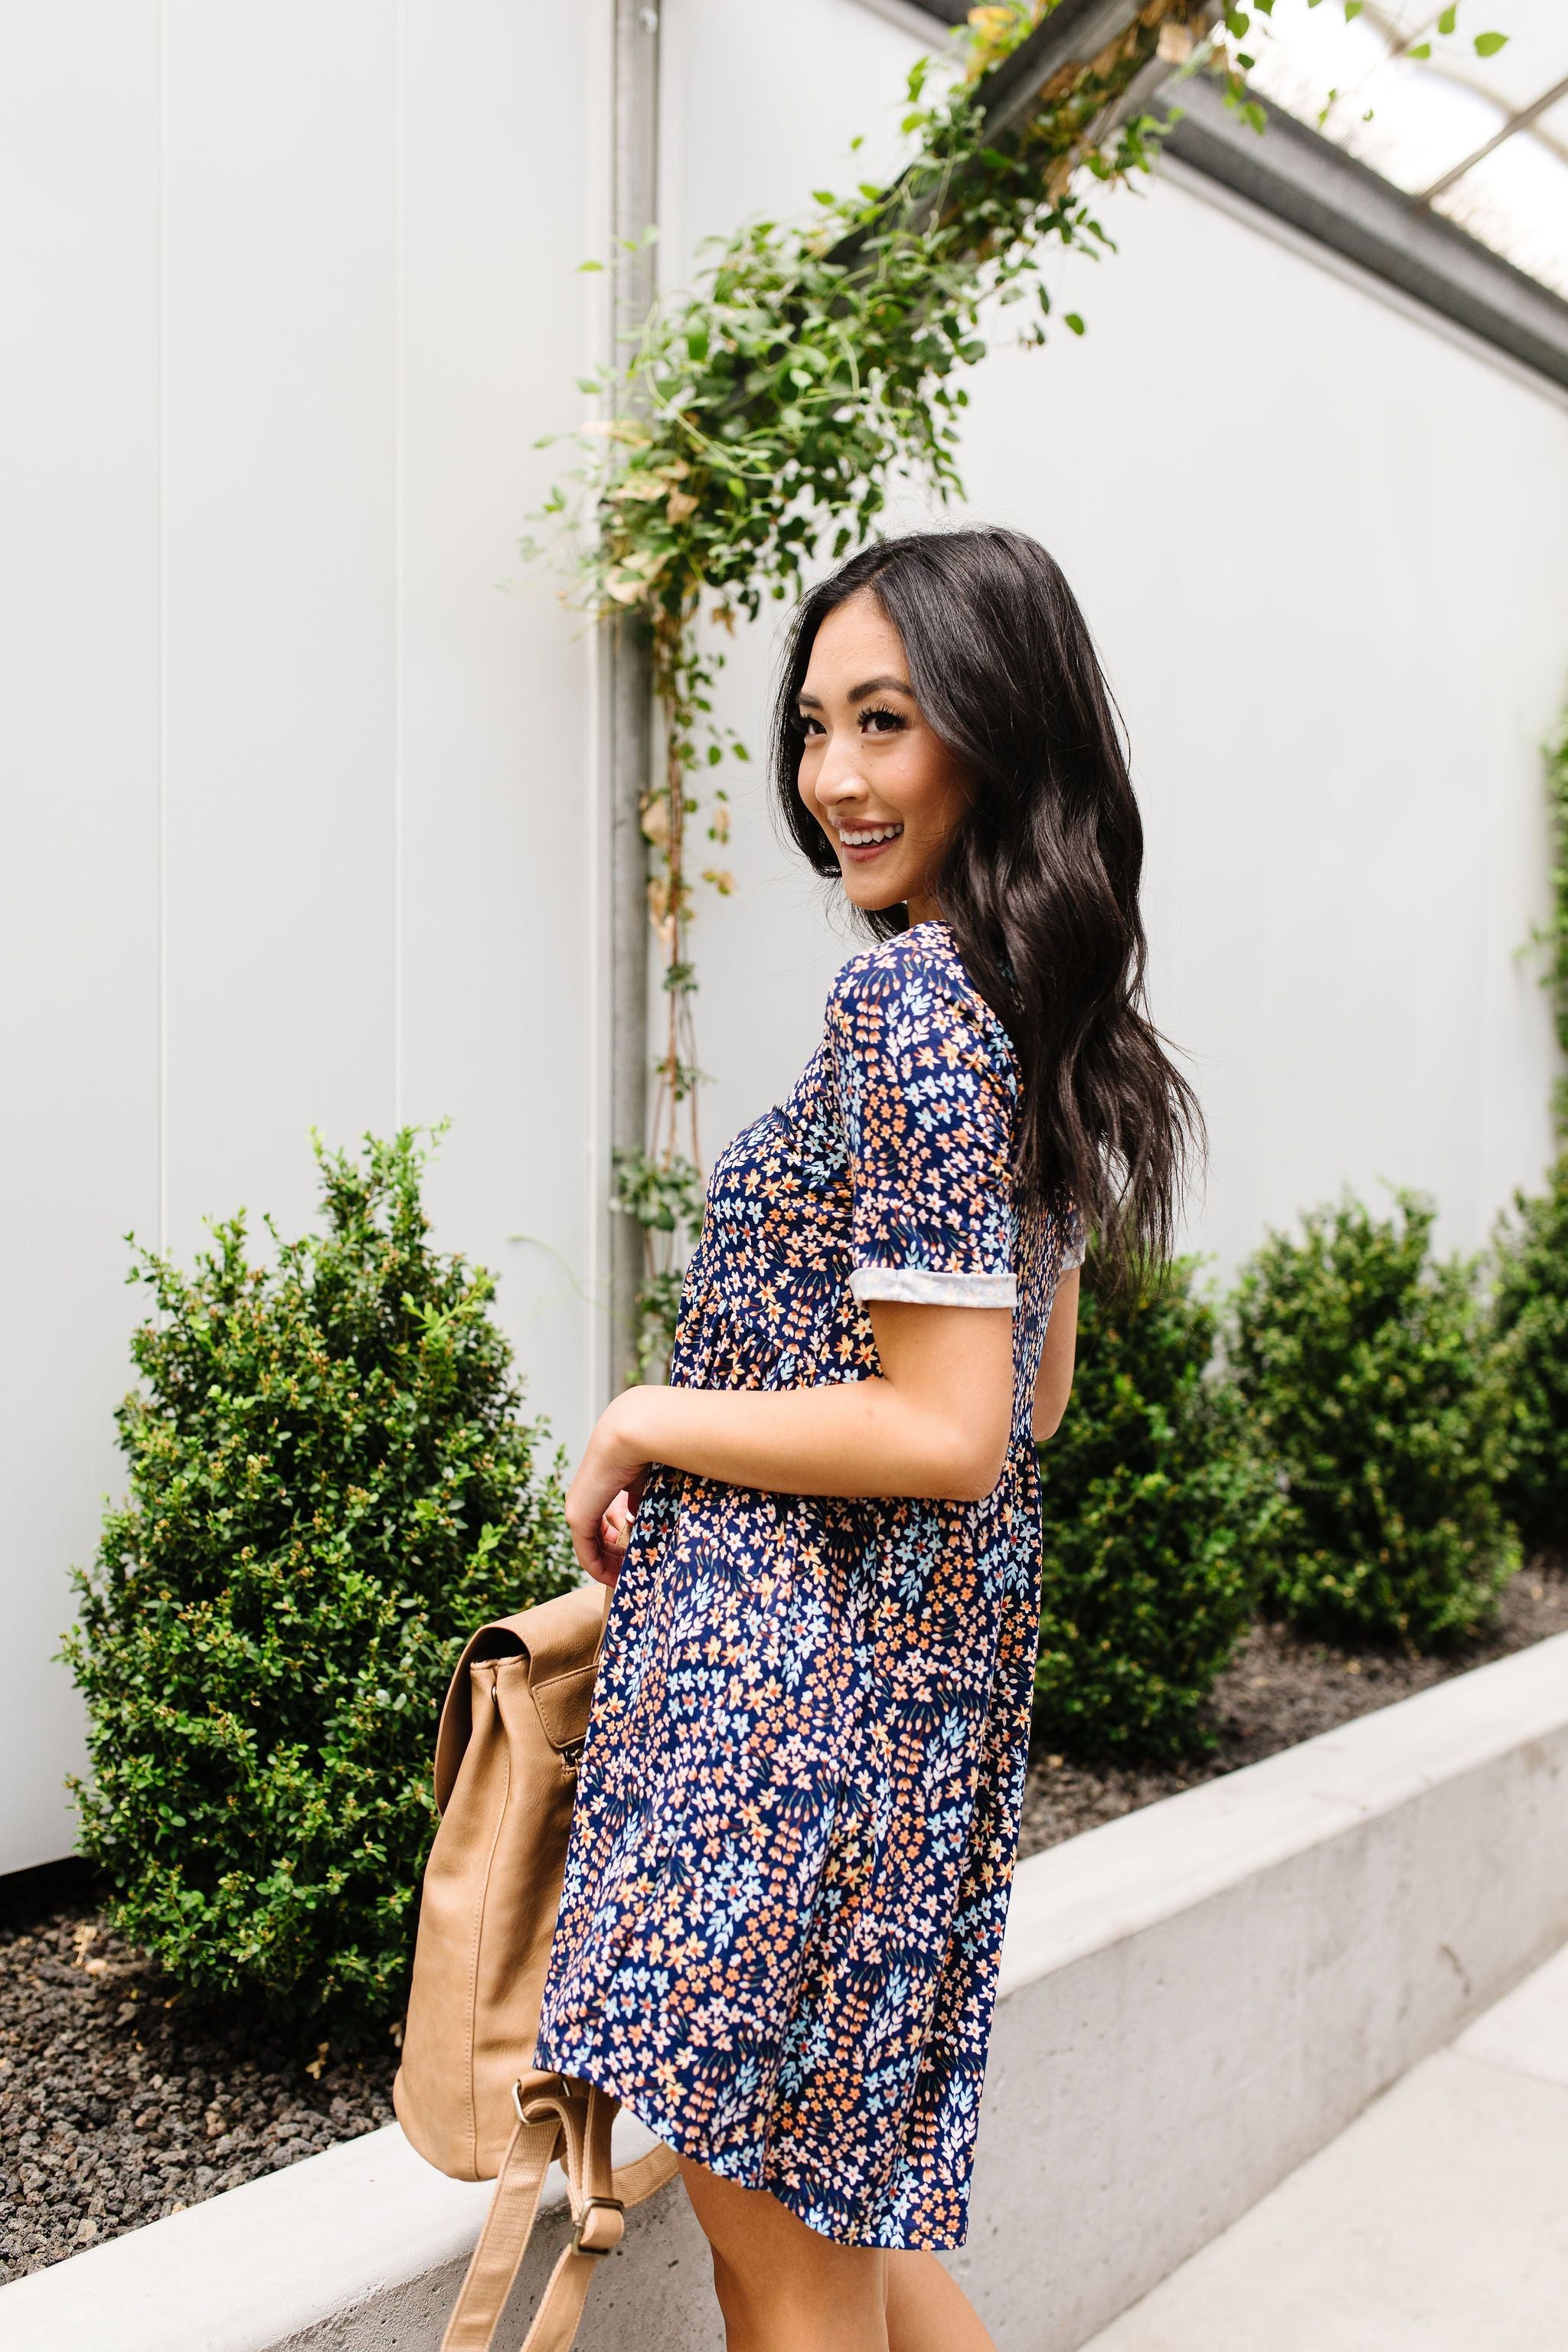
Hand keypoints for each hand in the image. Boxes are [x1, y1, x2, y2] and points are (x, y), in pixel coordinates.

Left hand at [564, 1395, 651, 1585]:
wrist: (632, 1432)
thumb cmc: (647, 1450)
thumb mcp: (646, 1482)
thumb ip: (642, 1503)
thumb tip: (644, 1521)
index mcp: (597, 1487)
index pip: (604, 1522)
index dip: (621, 1542)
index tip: (638, 1556)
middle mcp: (582, 1499)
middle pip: (597, 1540)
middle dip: (617, 1559)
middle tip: (636, 1574)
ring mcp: (577, 1509)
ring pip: (592, 1550)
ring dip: (612, 1566)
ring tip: (632, 1577)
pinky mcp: (577, 1518)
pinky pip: (587, 1555)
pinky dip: (601, 1570)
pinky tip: (619, 1580)